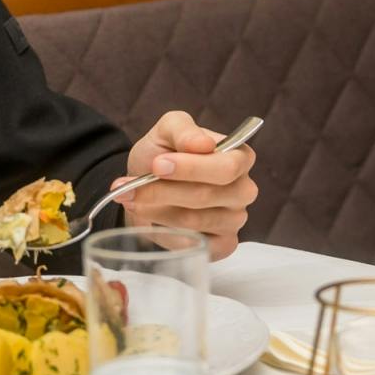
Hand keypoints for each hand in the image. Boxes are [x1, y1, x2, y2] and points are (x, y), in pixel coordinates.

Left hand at [114, 111, 258, 260]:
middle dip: (163, 191)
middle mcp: (243, 189)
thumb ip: (183, 130)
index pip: (226, 167)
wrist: (146, 185)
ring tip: (134, 198)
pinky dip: (164, 232)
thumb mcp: (167, 130)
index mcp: (240, 157)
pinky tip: (151, 220)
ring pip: (194, 221)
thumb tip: (203, 144)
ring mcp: (235, 219)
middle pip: (207, 195)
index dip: (191, 168)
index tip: (157, 165)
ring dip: (156, 209)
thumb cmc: (163, 155)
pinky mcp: (222, 244)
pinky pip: (193, 244)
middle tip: (131, 186)